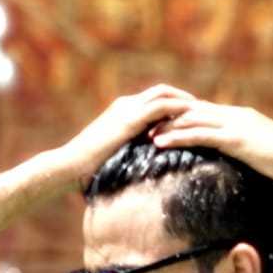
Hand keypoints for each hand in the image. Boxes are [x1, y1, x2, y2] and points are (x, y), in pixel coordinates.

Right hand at [55, 85, 196, 187]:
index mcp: (120, 113)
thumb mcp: (111, 162)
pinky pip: (162, 107)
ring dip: (186, 101)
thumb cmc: (83, 172)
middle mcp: (125, 105)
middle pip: (162, 92)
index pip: (152, 101)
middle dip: (184, 98)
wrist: (67, 167)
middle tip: (204, 110)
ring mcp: (127, 110)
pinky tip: (194, 119)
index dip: (172, 106)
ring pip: (165, 94)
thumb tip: (132, 181)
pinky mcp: (129, 120)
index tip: (191, 116)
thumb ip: (125, 161)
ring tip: (205, 112)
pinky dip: (179, 109)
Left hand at [151, 102, 272, 184]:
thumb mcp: (259, 155)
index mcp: (237, 117)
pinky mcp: (234, 138)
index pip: (202, 112)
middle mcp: (233, 115)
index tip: (159, 123)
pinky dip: (177, 137)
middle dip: (167, 117)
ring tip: (145, 134)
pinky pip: (199, 134)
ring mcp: (233, 124)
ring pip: (191, 120)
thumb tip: (235, 166)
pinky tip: (160, 143)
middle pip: (192, 111)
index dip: (180, 117)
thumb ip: (243, 153)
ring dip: (166, 126)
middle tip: (144, 125)